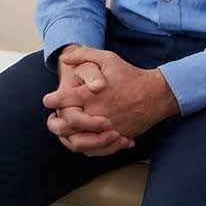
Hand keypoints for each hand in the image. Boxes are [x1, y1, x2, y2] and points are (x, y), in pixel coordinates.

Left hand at [44, 47, 180, 154]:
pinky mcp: (115, 138)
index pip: (61, 101)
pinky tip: (82, 138)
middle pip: (65, 126)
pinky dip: (86, 147)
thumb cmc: (130, 75)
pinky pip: (95, 149)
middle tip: (53, 118)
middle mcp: (96, 114)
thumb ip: (83, 55)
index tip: (49, 100)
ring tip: (65, 130)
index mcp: (90, 95)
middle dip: (54, 123)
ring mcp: (106, 129)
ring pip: (78, 142)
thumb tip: (63, 58)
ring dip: (68, 138)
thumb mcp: (107, 58)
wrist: (156, 94)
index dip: (51, 100)